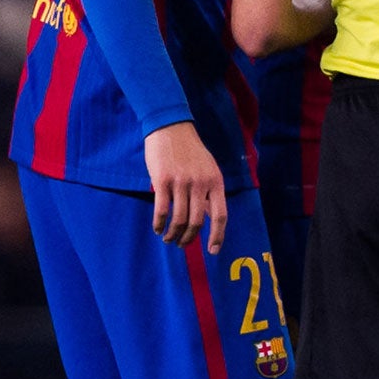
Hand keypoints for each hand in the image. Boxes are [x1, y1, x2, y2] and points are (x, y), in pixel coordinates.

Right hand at [144, 121, 226, 251]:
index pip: (220, 215)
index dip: (217, 236)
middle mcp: (200, 183)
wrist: (170, 127)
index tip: (213, 251)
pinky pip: (162, 210)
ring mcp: (181, 182)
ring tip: (169, 239)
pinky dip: (160, 224)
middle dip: (189, 238)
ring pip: (179, 219)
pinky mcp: (162, 180)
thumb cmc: (190, 151)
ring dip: (173, 234)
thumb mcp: (208, 168)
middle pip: (197, 221)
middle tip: (182, 244)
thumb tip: (209, 218)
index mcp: (215, 182)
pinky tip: (158, 229)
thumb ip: (209, 192)